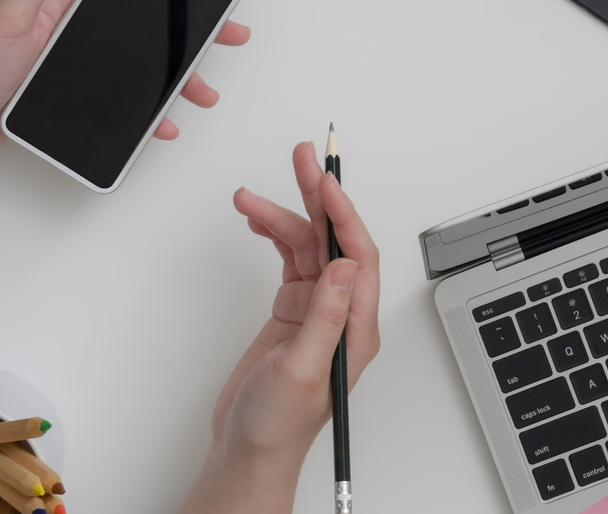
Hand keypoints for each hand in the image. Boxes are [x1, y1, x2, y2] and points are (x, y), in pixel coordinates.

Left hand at [0, 0, 250, 193]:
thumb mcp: (8, 10)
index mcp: (67, 7)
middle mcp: (78, 38)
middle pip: (147, 37)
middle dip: (189, 41)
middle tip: (226, 41)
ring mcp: (79, 73)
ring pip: (141, 76)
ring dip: (175, 84)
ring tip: (201, 93)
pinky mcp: (73, 105)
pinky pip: (120, 110)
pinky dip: (146, 119)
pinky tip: (164, 125)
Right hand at [179, 141, 379, 513]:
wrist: (248, 448)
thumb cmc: (278, 424)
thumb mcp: (302, 370)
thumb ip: (326, 316)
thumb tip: (347, 267)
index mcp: (357, 327)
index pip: (359, 257)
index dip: (343, 215)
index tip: (324, 183)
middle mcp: (342, 314)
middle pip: (335, 241)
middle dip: (319, 198)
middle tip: (303, 158)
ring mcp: (316, 311)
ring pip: (305, 248)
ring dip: (281, 218)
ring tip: (249, 198)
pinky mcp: (292, 313)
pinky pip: (288, 261)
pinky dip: (272, 236)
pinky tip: (257, 222)